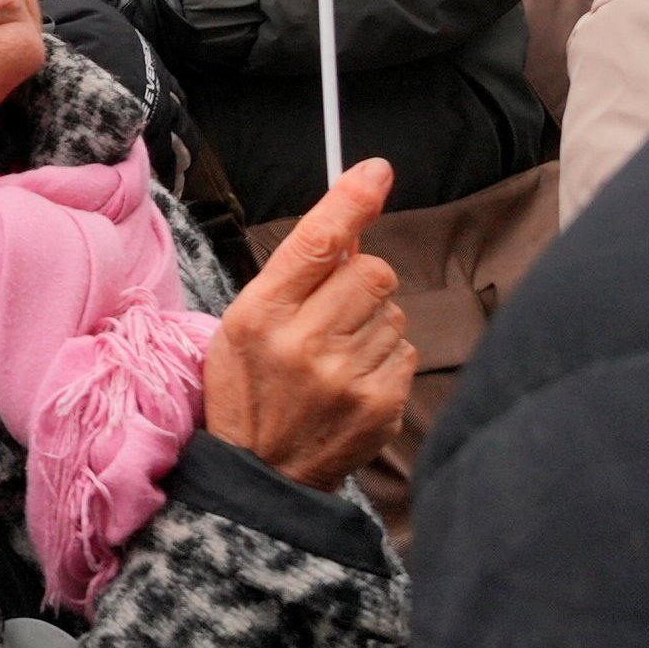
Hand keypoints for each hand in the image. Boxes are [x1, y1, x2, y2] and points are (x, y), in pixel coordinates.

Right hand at [200, 160, 412, 491]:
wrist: (264, 475)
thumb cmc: (249, 390)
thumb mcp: (243, 325)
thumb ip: (293, 278)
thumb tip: (351, 229)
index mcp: (260, 315)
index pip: (315, 242)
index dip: (350, 202)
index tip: (376, 171)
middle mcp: (304, 342)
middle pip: (373, 271)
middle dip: (363, 279)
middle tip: (337, 306)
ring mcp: (347, 376)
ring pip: (394, 311)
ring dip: (374, 323)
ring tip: (338, 356)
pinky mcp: (381, 404)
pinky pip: (406, 349)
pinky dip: (386, 358)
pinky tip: (354, 381)